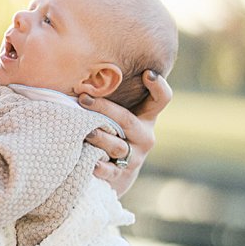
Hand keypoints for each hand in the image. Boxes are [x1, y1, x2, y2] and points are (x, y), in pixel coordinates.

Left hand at [80, 70, 172, 196]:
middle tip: (83, 98)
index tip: (147, 73)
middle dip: (104, 108)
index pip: (161, 99)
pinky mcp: (121, 174)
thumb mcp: (119, 114)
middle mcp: (144, 136)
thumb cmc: (114, 131)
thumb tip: (85, 71)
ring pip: (117, 145)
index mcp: (146, 117)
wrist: (117, 173)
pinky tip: (91, 162)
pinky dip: (100, 166)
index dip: (158, 86)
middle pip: (127, 120)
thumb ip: (113, 96)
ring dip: (100, 138)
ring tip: (85, 132)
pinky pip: (110, 170)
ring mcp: (134, 156)